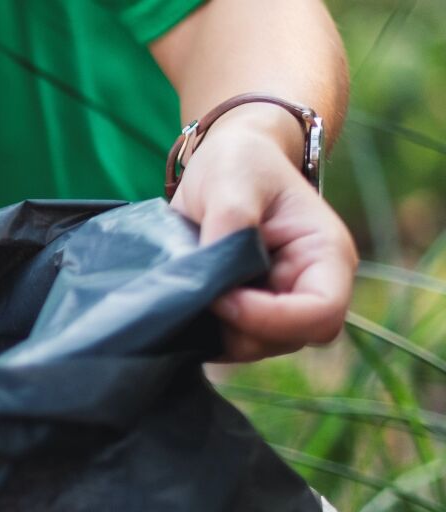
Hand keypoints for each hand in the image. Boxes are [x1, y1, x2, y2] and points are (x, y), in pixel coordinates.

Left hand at [170, 106, 357, 361]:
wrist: (227, 162)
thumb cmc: (239, 164)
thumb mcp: (232, 181)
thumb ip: (229, 227)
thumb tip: (212, 281)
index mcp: (326, 255)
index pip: (321, 314)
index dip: (268, 317)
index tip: (220, 295)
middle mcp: (313, 286)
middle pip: (288, 339)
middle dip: (239, 326)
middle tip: (198, 290)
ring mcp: (282, 303)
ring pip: (255, 346)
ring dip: (218, 329)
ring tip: (191, 287)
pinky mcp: (251, 313)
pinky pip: (230, 341)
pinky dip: (206, 330)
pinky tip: (187, 300)